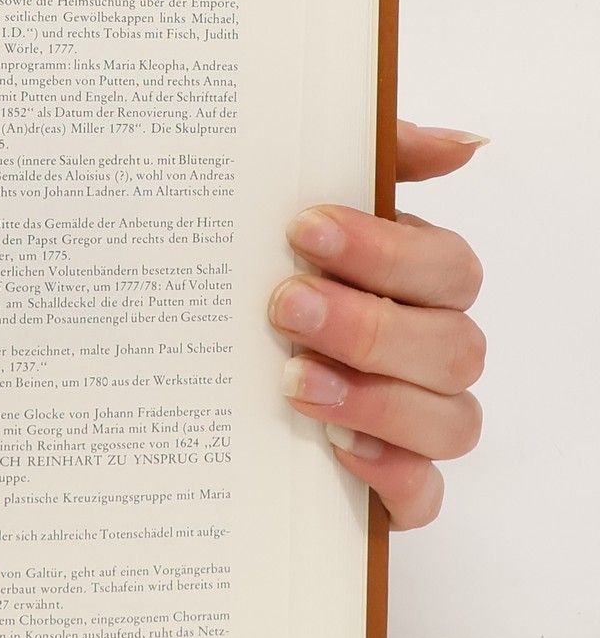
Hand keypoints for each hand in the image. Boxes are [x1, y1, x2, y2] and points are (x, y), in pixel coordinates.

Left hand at [272, 122, 487, 529]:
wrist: (176, 367)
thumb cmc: (264, 274)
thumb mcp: (291, 206)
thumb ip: (376, 160)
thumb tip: (462, 143)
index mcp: (415, 281)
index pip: (447, 265)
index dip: (386, 250)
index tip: (302, 229)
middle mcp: (429, 350)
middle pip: (453, 344)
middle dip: (369, 324)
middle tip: (284, 306)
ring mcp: (417, 421)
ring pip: (451, 420)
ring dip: (376, 399)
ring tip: (293, 381)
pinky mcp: (394, 486)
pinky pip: (425, 494)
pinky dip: (391, 475)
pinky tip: (335, 448)